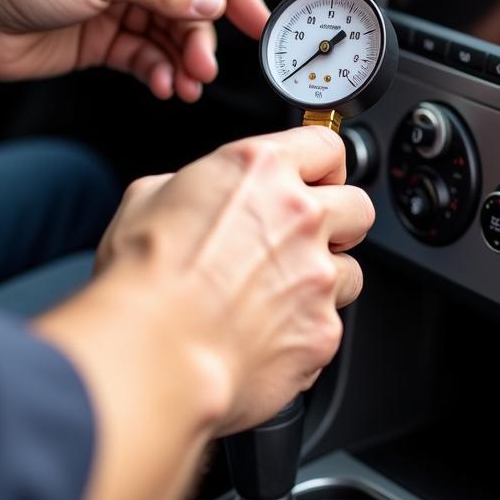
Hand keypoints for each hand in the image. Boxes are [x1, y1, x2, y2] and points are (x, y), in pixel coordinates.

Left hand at [0, 0, 268, 100]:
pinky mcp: (107, 37)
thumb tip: (212, 0)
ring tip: (185, 82)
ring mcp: (122, 3)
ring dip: (183, 61)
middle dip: (202, 39)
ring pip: (173, 36)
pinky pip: (148, 57)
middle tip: (204, 66)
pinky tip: (161, 83)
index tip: (258, 21)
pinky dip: (159, 72)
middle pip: (193, 6)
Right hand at [35, 126, 372, 499]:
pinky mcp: (323, 329)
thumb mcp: (149, 197)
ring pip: (351, 271)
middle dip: (338, 224)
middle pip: (357, 207)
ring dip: (323, 282)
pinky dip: (305, 332)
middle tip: (305, 242)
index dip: (321, 166)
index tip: (315, 181)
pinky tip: (266, 337)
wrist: (150, 354)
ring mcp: (319, 274)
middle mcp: (301, 215)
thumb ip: (197, 185)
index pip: (326, 146)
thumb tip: (201, 194)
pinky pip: (329, 326)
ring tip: (277, 298)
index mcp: (262, 170)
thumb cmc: (142, 279)